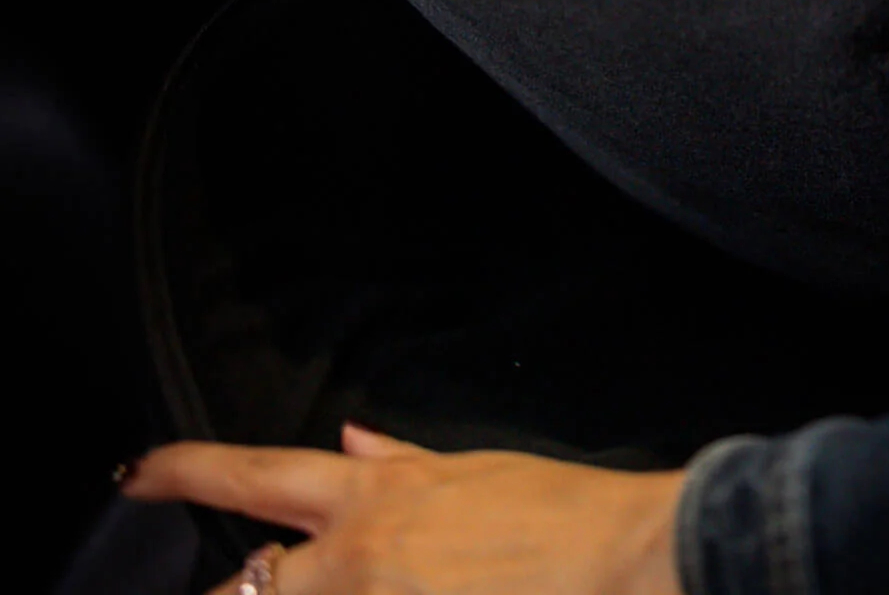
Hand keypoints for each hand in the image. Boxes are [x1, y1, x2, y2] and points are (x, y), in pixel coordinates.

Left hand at [122, 423, 683, 594]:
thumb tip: (352, 439)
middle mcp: (355, 564)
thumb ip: (400, 464)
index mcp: (374, 501)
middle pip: (249, 588)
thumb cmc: (559, 512)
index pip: (257, 477)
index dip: (186, 470)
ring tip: (374, 577)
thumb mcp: (473, 470)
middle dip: (236, 591)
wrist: (622, 562)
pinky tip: (417, 594)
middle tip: (238, 583)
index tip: (136, 473)